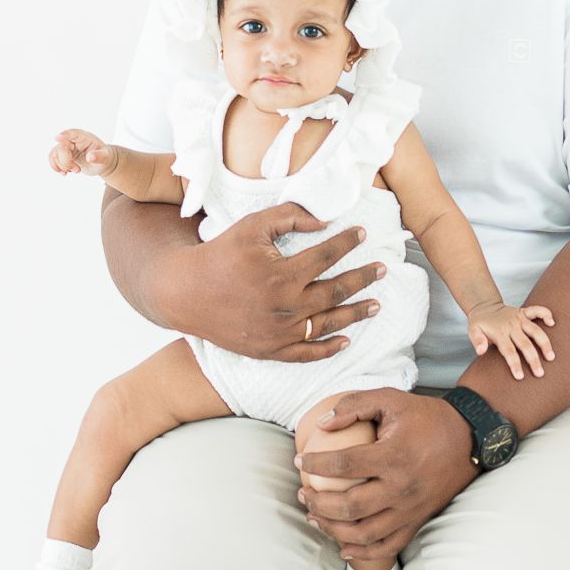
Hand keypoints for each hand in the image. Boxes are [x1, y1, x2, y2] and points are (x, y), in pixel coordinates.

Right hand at [49, 128, 120, 177]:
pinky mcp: (62, 155)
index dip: (64, 135)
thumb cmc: (104, 157)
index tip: (57, 138)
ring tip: (76, 171)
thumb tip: (90, 157)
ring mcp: (66, 147)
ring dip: (62, 166)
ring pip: (54, 154)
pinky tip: (65, 173)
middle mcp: (73, 140)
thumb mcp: (105, 157)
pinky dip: (56, 167)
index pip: (73, 133)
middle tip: (78, 170)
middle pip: (61, 147)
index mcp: (84, 137)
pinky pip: (53, 159)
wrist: (100, 163)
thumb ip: (99, 156)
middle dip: (66, 162)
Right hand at [158, 200, 386, 362]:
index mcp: (282, 274)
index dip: (347, 243)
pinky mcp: (270, 350)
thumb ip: (290, 216)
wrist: (186, 292)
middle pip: (336, 291)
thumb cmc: (220, 253)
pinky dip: (329, 349)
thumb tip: (324, 221)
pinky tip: (347, 340)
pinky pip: (307, 353)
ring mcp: (279, 333)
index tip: (363, 234)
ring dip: (356, 314)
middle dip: (363, 278)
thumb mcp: (252, 226)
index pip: (327, 256)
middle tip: (383, 269)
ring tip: (376, 304)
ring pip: (328, 324)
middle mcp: (285, 307)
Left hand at [295, 390, 477, 566]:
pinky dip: (362, 551)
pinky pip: (387, 546)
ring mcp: (410, 509)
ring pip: (363, 533)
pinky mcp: (418, 521)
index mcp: (393, 456)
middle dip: (317, 502)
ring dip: (332, 528)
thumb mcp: (391, 398)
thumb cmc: (427, 417)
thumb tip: (322, 424)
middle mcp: (401, 488)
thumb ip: (354, 405)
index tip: (301, 460)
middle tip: (303, 493)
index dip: (315, 464)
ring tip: (315, 515)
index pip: (343, 465)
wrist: (471, 438)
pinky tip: (343, 545)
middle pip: (348, 507)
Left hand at [464, 301, 555, 379]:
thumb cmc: (480, 323)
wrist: (485, 306)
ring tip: (551, 357)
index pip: (509, 351)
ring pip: (535, 330)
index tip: (520, 377)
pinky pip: (537, 310)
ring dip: (544, 343)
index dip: (515, 364)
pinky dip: (545, 313)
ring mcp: (519, 318)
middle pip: (525, 344)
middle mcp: (511, 326)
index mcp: (499, 333)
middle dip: (533, 360)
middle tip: (540, 374)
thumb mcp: (473, 331)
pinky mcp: (524, 312)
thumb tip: (480, 351)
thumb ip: (477, 341)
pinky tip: (552, 323)